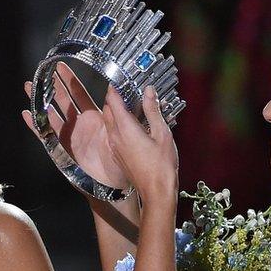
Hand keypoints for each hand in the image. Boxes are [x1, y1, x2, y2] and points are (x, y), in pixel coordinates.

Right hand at [21, 62, 129, 189]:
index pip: (79, 94)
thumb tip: (112, 91)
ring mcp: (69, 136)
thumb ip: (115, 113)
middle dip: (53, 86)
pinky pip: (46, 136)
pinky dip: (36, 126)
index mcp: (95, 118)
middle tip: (43, 71)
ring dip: (40, 101)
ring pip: (51, 114)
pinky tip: (27, 114)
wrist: (114, 183)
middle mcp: (80, 124)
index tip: (62, 66)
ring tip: (29, 87)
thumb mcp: (122, 132)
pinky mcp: (62, 149)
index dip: (70, 80)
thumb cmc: (122, 159)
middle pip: (62, 100)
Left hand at [103, 85, 178, 204]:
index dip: (114, 88)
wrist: (155, 191)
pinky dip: (118, 125)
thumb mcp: (162, 133)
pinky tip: (132, 126)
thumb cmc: (162, 164)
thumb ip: (153, 110)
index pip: (113, 101)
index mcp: (125, 128)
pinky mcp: (117, 155)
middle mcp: (115, 136)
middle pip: (108, 110)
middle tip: (126, 91)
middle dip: (113, 99)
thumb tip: (148, 90)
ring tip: (130, 106)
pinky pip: (113, 134)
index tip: (118, 79)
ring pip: (109, 122)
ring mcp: (114, 147)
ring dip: (115, 112)